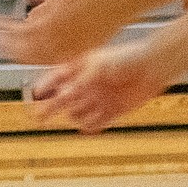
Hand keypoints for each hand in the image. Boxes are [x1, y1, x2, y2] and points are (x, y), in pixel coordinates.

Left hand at [0, 0, 150, 64]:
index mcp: (64, 18)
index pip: (27, 31)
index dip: (9, 31)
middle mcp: (71, 35)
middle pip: (33, 48)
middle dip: (12, 46)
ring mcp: (80, 42)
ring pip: (46, 56)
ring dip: (26, 54)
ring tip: (11, 49)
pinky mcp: (89, 44)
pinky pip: (63, 58)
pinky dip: (46, 58)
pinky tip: (40, 54)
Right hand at [29, 41, 173, 133]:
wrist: (152, 66)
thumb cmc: (125, 58)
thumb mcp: (98, 66)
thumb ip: (81, 81)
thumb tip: (64, 94)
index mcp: (79, 69)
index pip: (54, 79)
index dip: (44, 87)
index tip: (36, 94)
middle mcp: (85, 86)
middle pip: (60, 100)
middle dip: (48, 108)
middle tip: (37, 117)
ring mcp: (97, 99)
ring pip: (76, 114)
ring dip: (75, 115)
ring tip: (76, 112)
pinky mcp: (111, 111)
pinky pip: (95, 124)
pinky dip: (90, 127)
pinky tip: (87, 127)